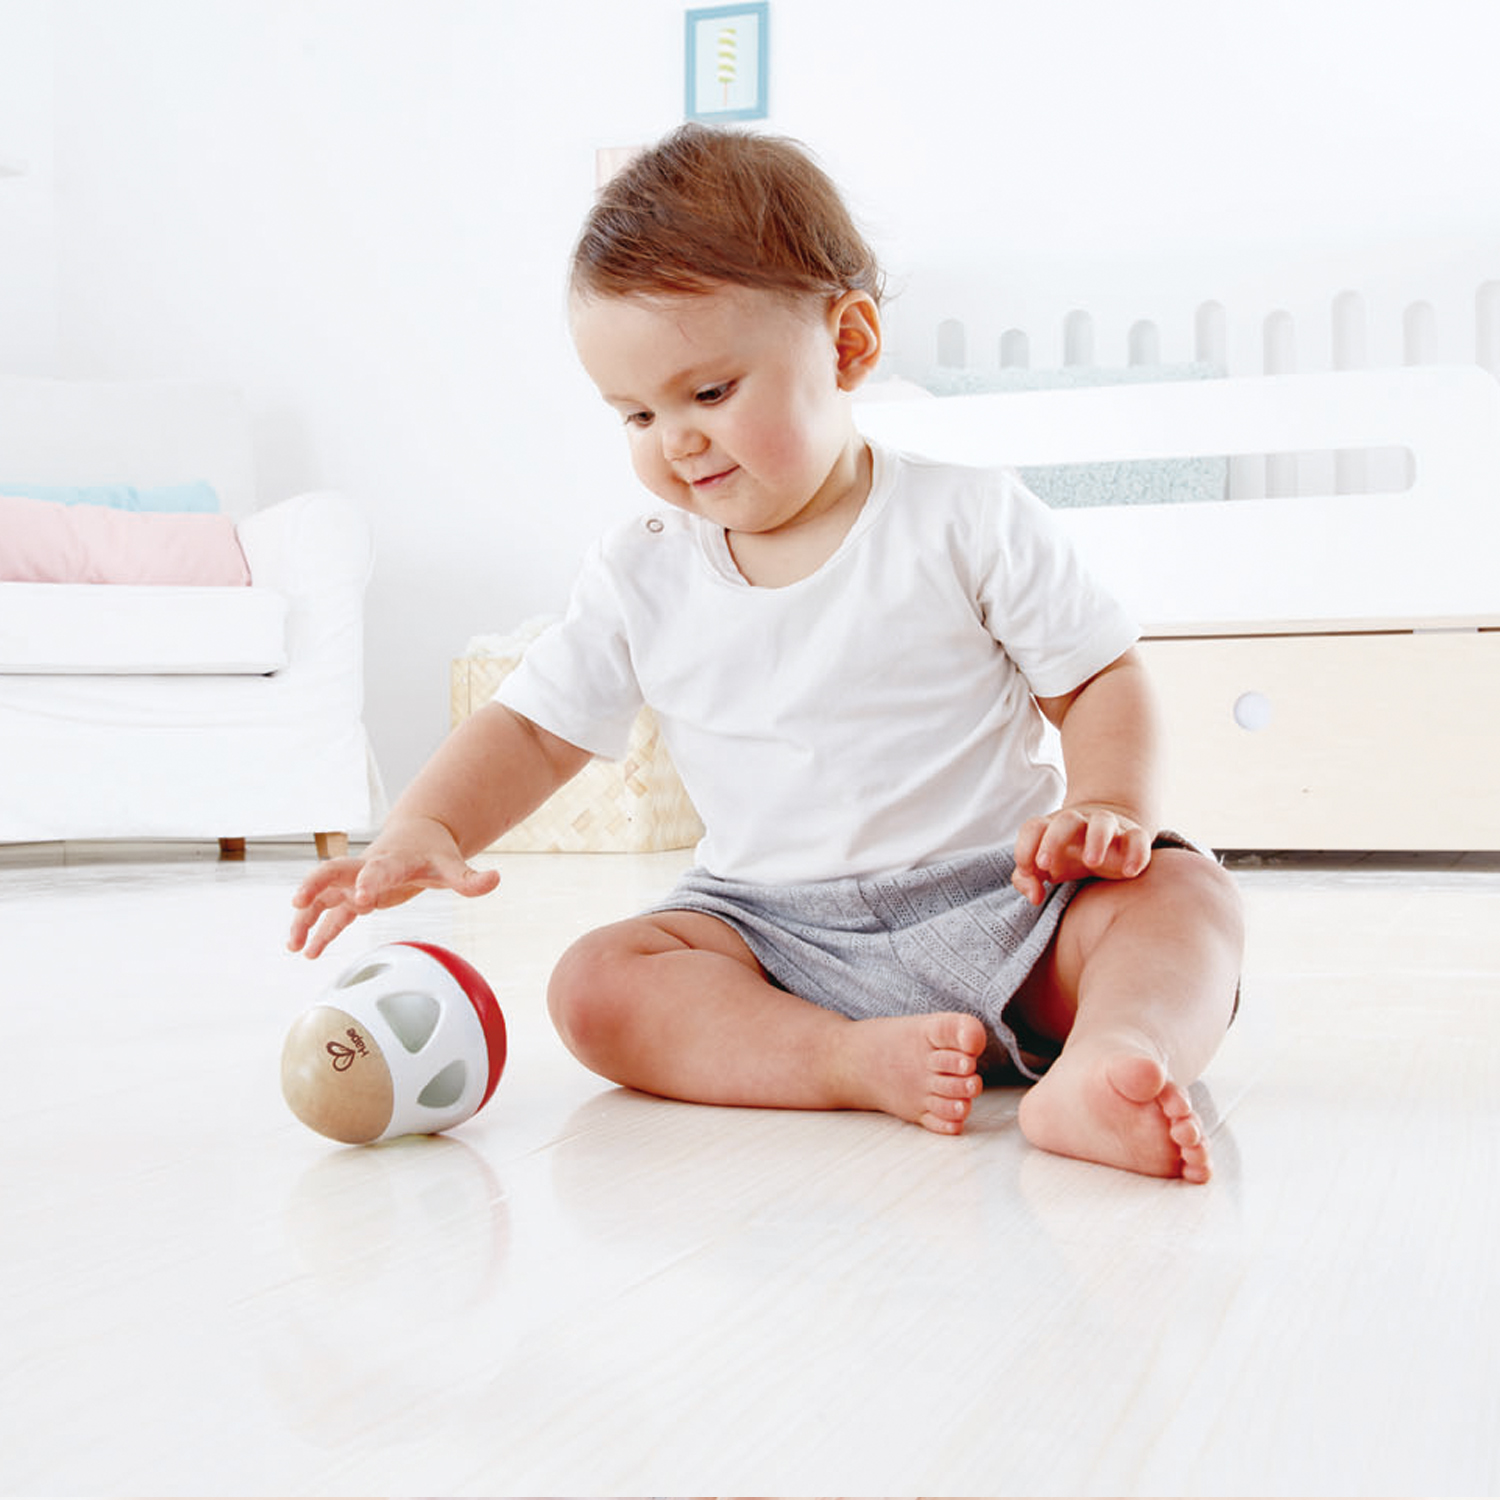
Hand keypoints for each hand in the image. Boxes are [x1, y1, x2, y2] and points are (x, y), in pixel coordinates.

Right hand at [287, 824, 500, 958]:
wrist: (416, 834)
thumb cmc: (432, 850)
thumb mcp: (452, 864)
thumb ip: (470, 877)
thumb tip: (495, 879)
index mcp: (392, 860)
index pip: (379, 869)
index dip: (370, 881)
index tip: (360, 897)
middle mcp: (366, 868)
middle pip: (334, 872)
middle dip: (315, 885)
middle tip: (299, 903)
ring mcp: (355, 881)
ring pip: (324, 896)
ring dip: (306, 917)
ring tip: (293, 945)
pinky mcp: (353, 896)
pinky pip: (331, 915)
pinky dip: (319, 932)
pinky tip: (307, 952)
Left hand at [1011, 802, 1153, 905]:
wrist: (1106, 835)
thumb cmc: (1065, 855)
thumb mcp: (1043, 867)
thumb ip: (1027, 879)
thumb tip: (1035, 896)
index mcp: (1051, 828)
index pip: (1033, 828)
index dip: (1025, 847)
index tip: (1028, 870)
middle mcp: (1078, 823)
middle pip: (1066, 820)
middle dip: (1053, 840)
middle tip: (1045, 864)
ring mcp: (1107, 827)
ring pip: (1103, 822)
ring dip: (1096, 839)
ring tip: (1091, 863)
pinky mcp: (1133, 836)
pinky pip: (1138, 837)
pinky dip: (1136, 852)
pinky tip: (1129, 872)